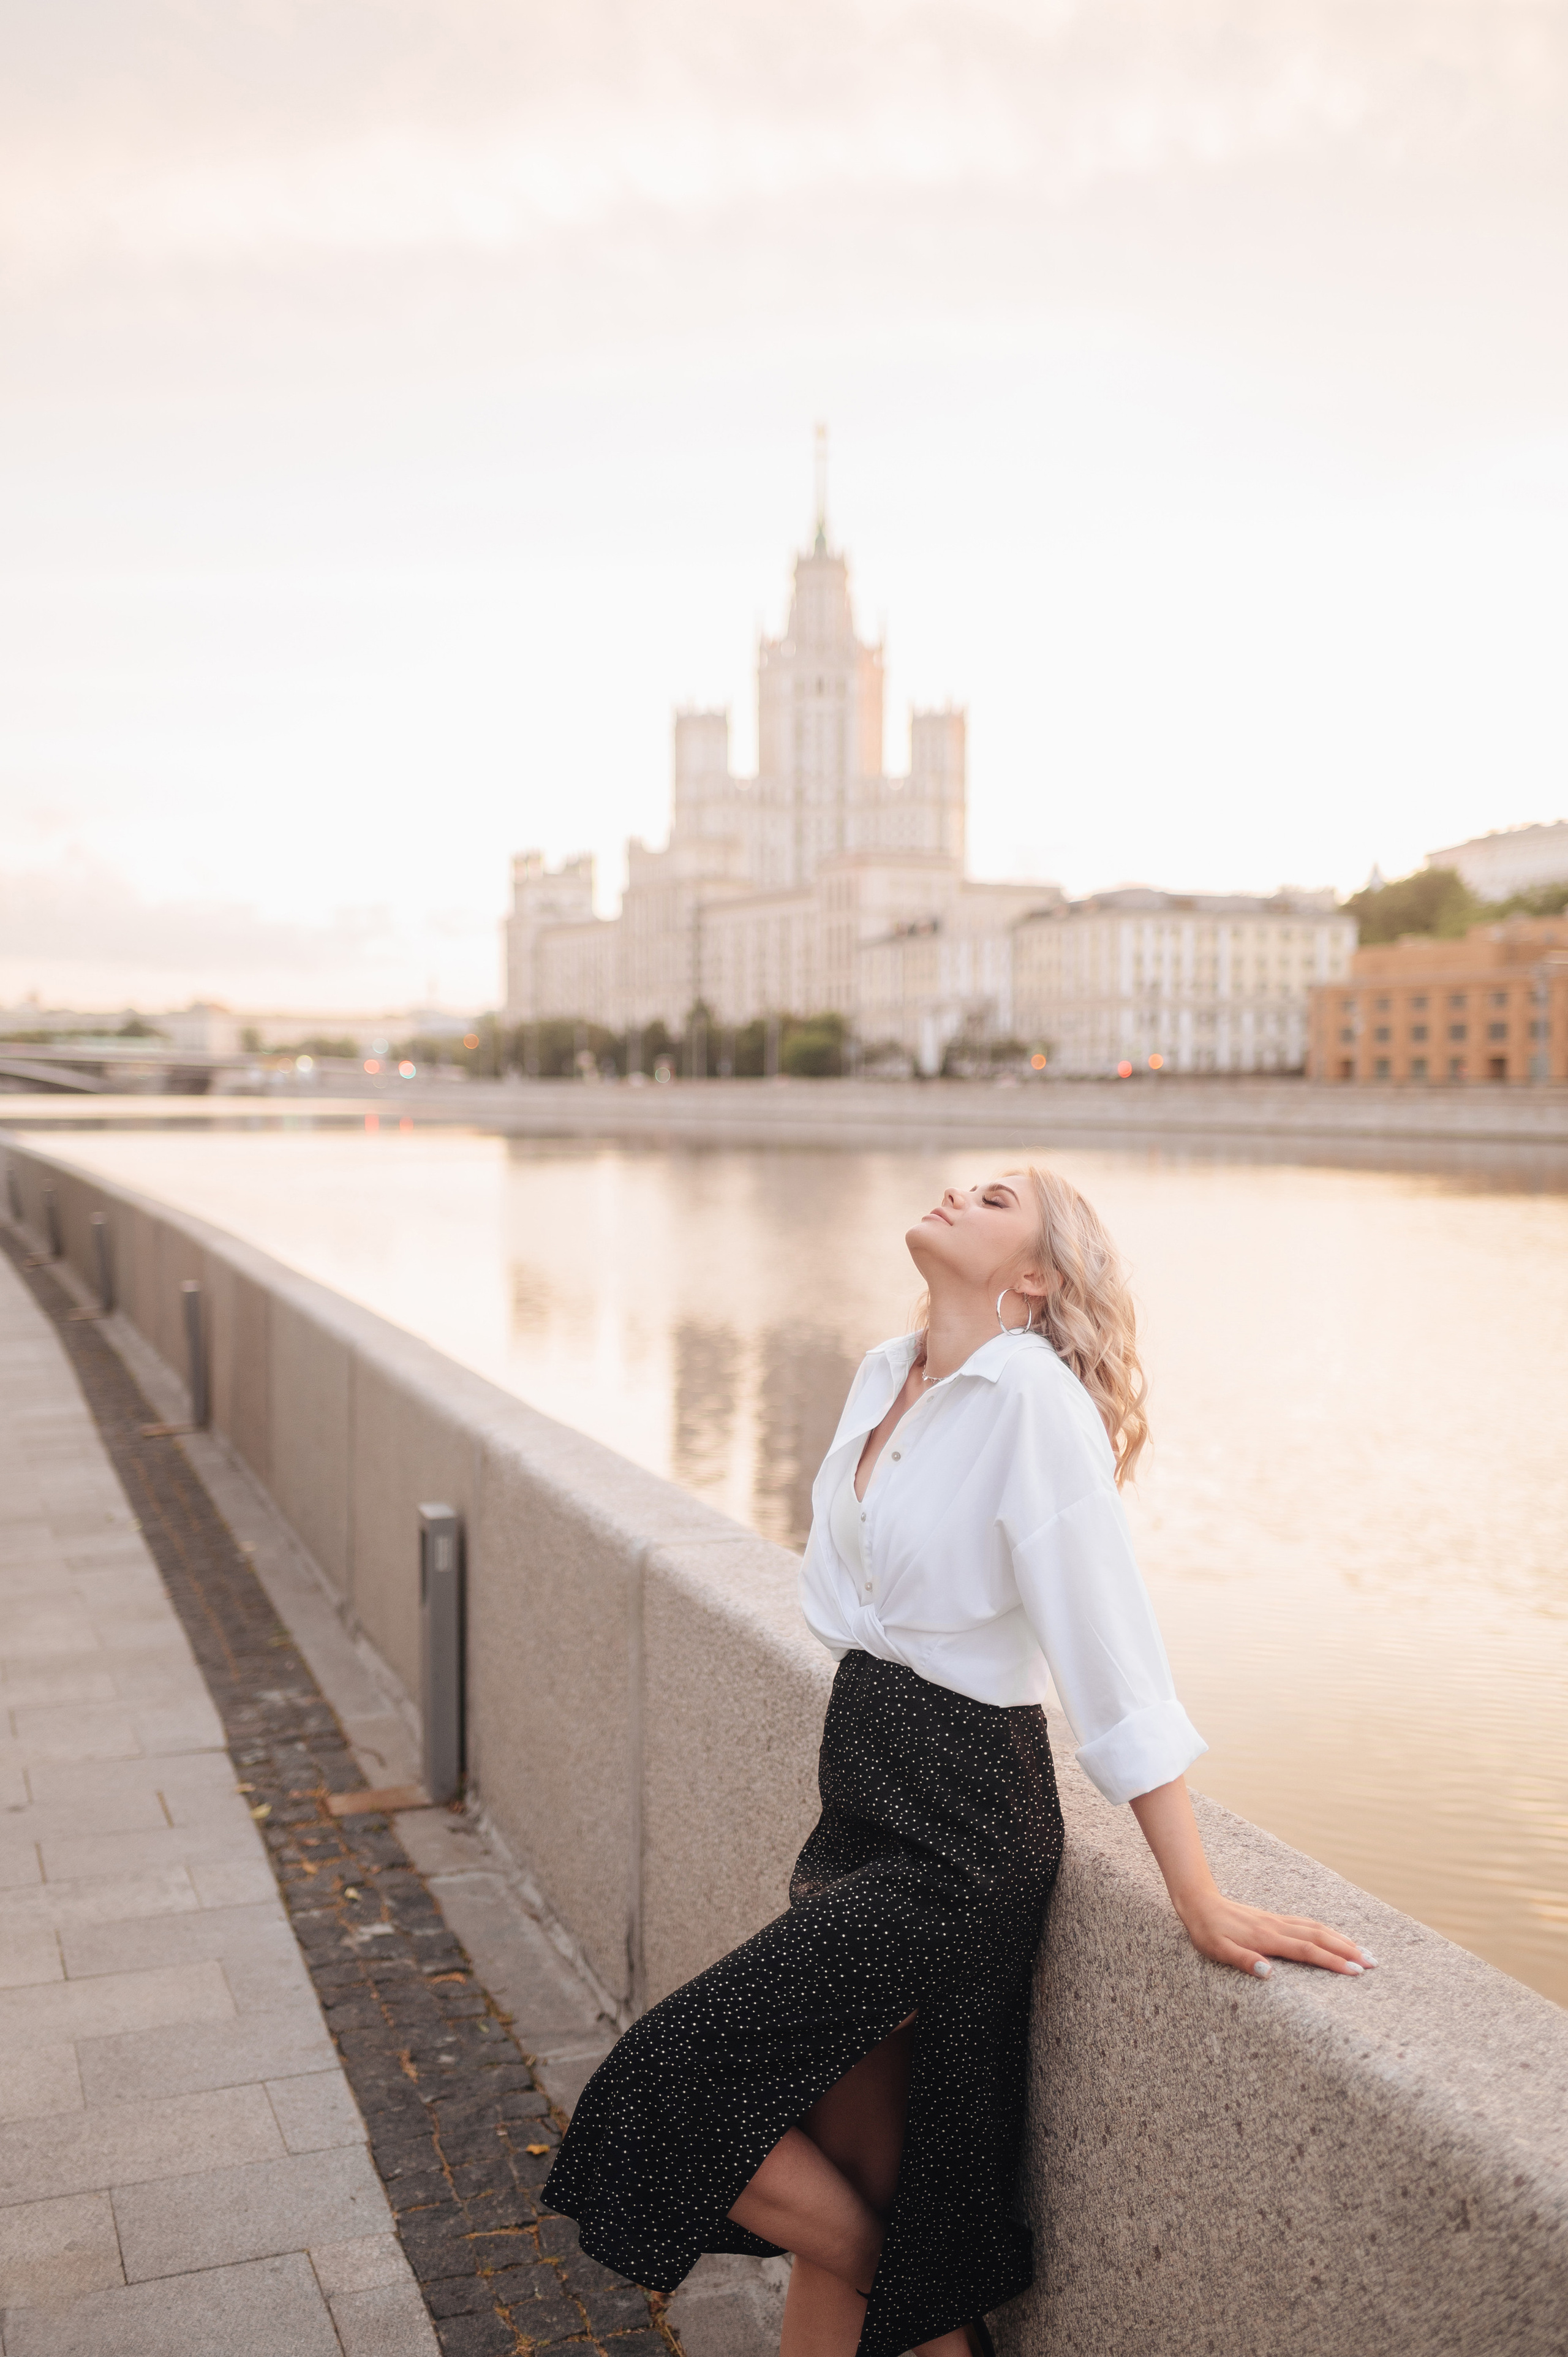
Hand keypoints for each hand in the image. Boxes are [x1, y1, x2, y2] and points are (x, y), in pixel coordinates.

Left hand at [1176, 1890, 1377, 1979]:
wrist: (1199, 1903)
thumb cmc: (1208, 1932)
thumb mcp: (1218, 1951)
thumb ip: (1243, 1961)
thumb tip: (1269, 1973)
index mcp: (1267, 1938)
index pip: (1307, 1951)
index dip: (1333, 1961)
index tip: (1356, 1972)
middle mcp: (1277, 1927)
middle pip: (1320, 1937)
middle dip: (1348, 1950)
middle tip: (1373, 1963)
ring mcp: (1277, 1921)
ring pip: (1316, 1928)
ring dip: (1341, 1939)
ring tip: (1363, 1951)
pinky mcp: (1275, 1919)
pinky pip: (1307, 1923)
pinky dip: (1326, 1930)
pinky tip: (1334, 1936)